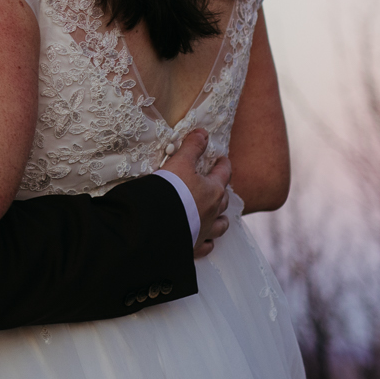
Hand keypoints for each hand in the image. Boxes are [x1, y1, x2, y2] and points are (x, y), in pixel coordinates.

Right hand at [160, 131, 232, 258]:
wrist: (155, 223)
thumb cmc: (169, 191)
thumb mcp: (179, 163)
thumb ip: (192, 147)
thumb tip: (203, 133)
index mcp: (213, 191)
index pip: (223, 174)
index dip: (223, 165)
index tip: (223, 160)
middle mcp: (213, 212)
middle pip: (224, 200)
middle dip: (222, 192)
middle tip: (218, 186)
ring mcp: (205, 230)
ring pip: (221, 225)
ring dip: (221, 219)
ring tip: (218, 216)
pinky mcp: (193, 245)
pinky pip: (206, 246)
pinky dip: (208, 242)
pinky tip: (206, 241)